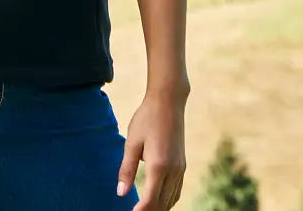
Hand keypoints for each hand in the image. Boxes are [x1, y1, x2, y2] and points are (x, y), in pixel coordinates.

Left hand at [118, 91, 186, 208]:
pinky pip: (176, 190)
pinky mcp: (182, 165)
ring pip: (171, 199)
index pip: (150, 200)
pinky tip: (159, 201)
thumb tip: (120, 193)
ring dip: (159, 208)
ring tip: (144, 210)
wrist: (168, 102)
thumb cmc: (146, 119)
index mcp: (159, 166)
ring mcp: (180, 168)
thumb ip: (126, 169)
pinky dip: (168, 200)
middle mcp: (173, 170)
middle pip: (162, 203)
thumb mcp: (131, 143)